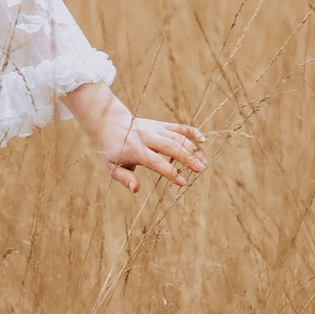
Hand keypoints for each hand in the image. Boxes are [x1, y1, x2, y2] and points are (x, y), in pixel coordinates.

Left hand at [62, 81, 206, 198]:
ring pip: (178, 137)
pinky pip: (179, 127)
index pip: (156, 161)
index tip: (183, 181)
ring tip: (203, 163)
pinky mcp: (162, 124)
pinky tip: (203, 140)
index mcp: (136, 150)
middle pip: (171, 147)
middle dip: (187, 158)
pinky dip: (192, 132)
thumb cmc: (113, 150)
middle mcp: (148, 138)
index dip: (170, 172)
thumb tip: (136, 189)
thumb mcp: (112, 167)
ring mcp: (156, 129)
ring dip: (193, 149)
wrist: (111, 124)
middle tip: (201, 169)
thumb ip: (125, 178)